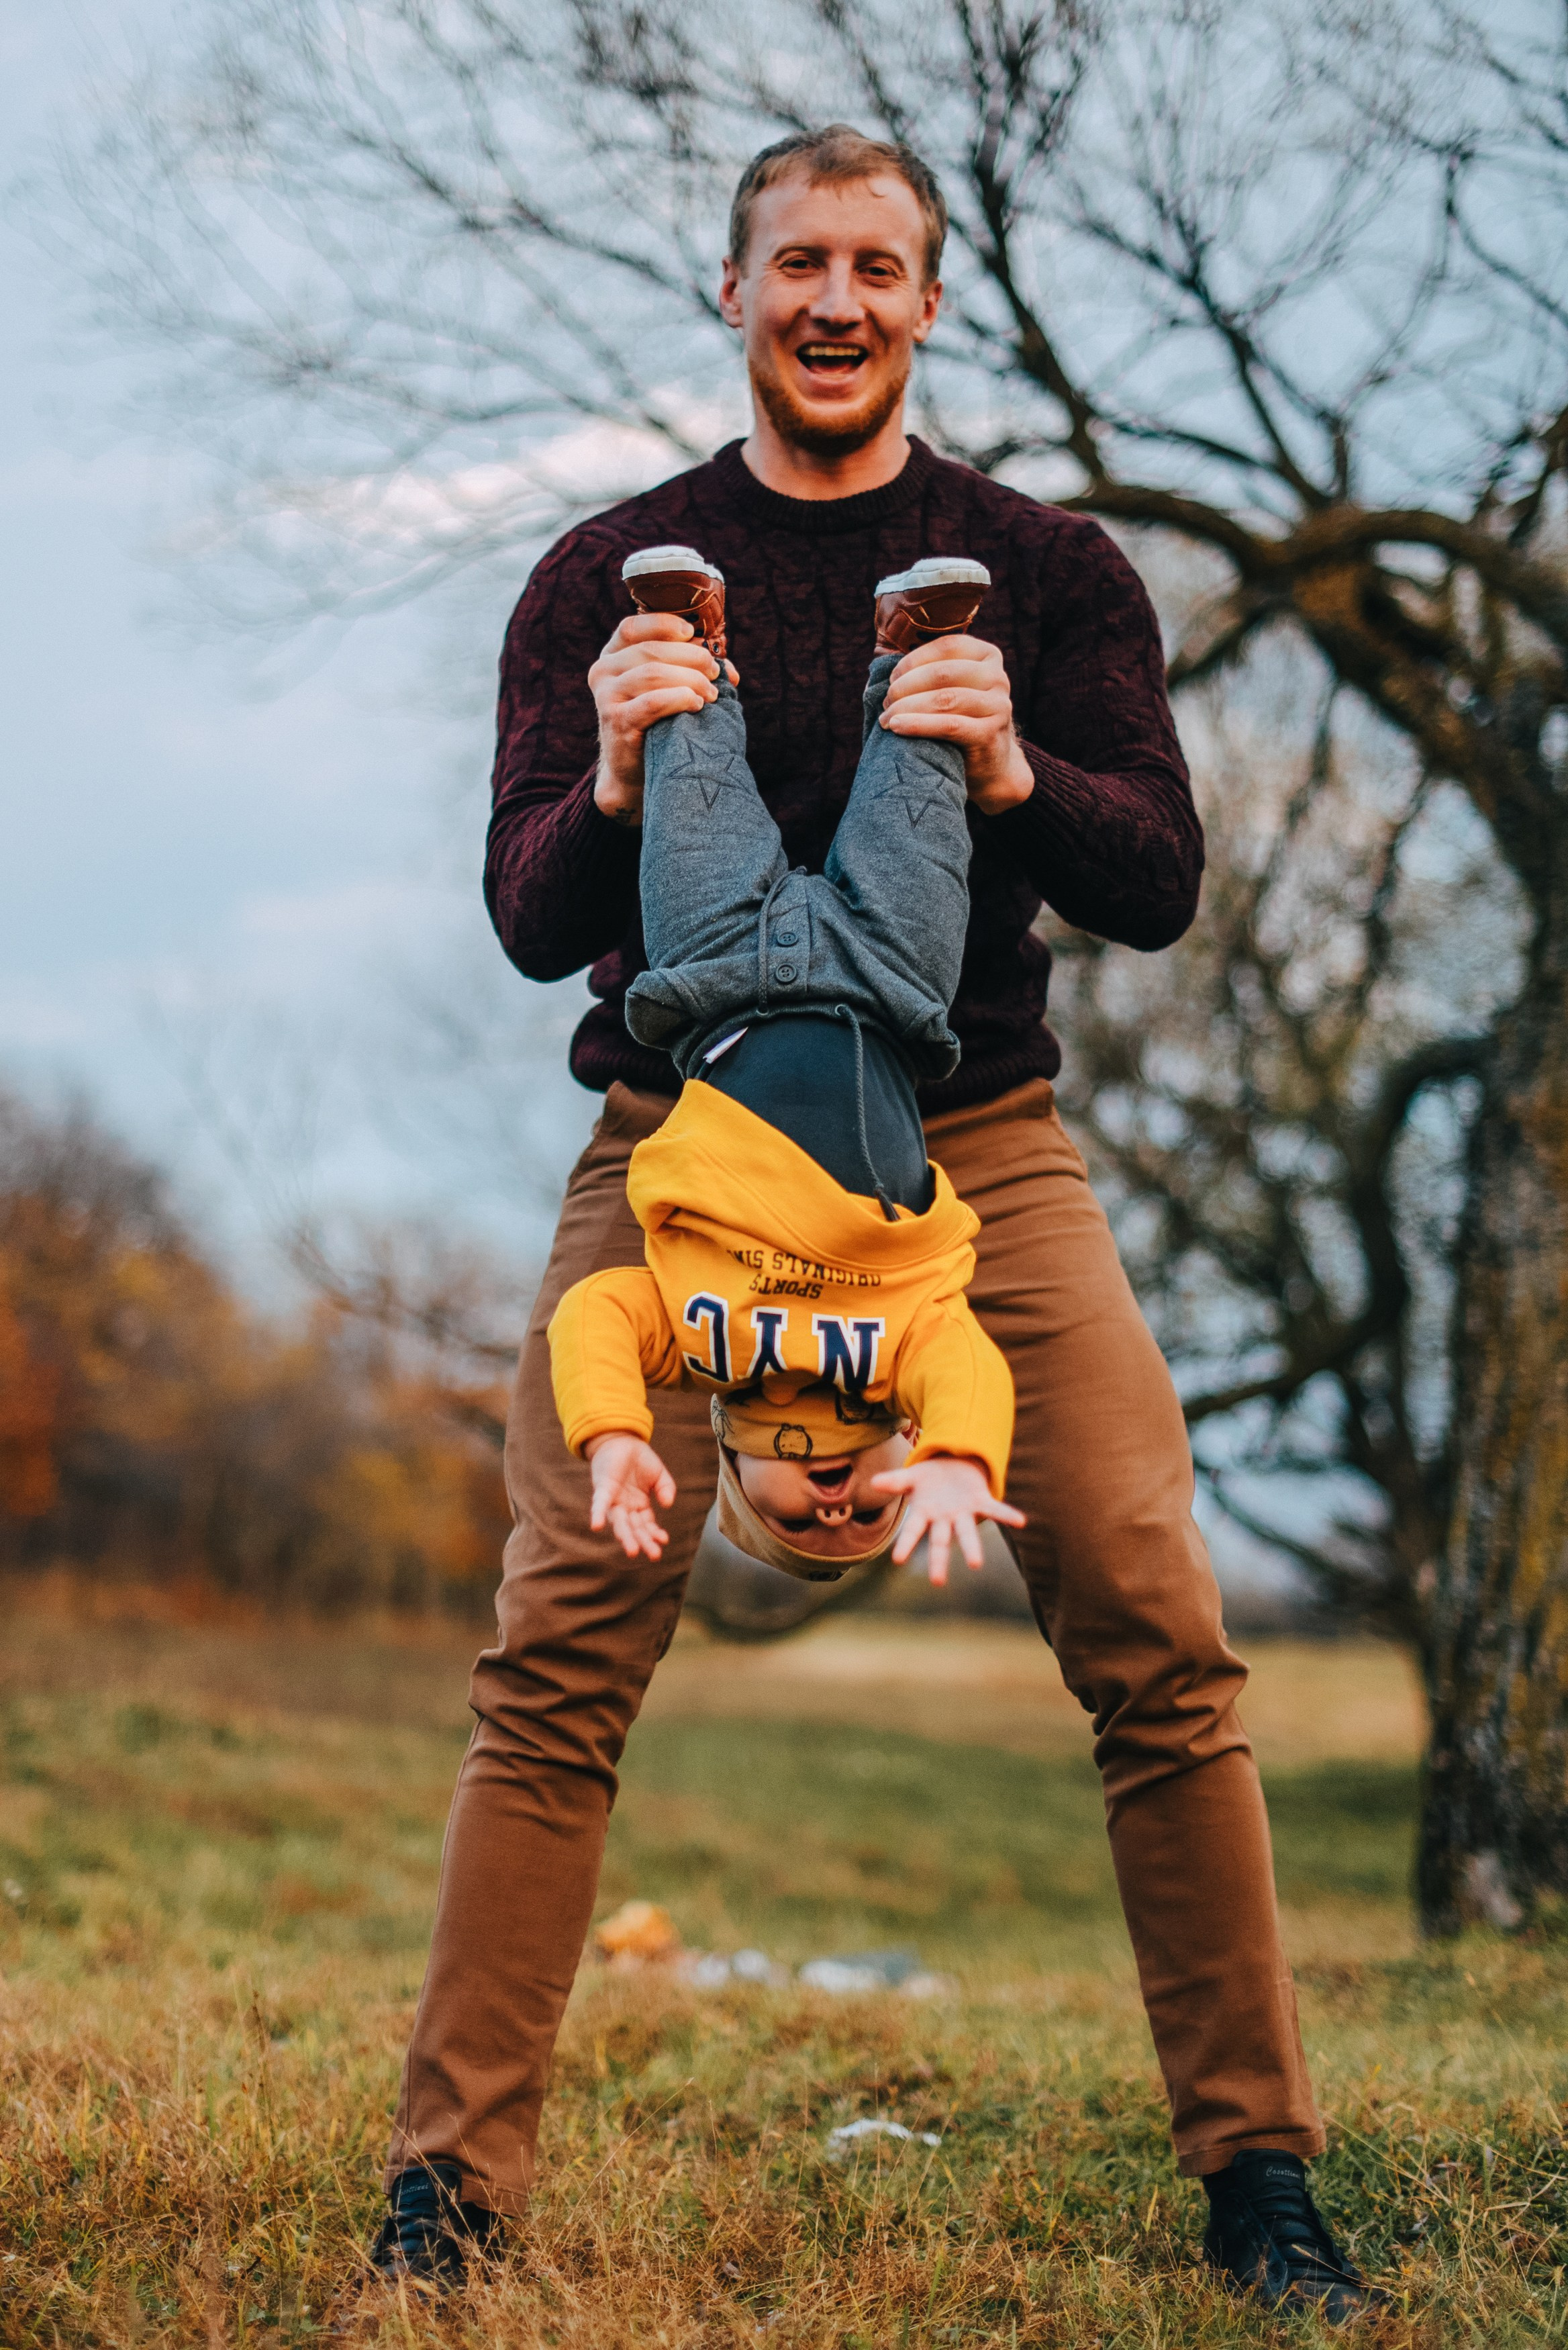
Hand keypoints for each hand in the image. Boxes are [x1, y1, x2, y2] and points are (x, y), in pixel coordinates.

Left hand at [585, 1431, 676, 1559]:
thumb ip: (666, 1489)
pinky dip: (597, 1515)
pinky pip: (599, 1504)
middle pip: (634, 1529)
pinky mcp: (603, 1489)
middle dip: (644, 1542)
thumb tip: (668, 1504)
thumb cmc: (639, 1459)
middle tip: (654, 1555)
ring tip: (633, 1551)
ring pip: (619, 1522)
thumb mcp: (659, 1475)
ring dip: (625, 1536)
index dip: (655, 1534)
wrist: (622, 1439)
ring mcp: (613, 1500)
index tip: (664, 1541)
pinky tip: (596, 1526)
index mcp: (639, 1506)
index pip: (647, 1525)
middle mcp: (625, 1507)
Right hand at [588, 614, 738, 826]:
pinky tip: (696, 705)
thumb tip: (728, 668)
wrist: (634, 772)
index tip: (692, 633)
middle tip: (714, 672)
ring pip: (653, 673)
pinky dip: (679, 698)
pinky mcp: (616, 721)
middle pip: (651, 650)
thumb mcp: (669, 689)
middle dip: (691, 658)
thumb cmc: (657, 724)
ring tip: (711, 694)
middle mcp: (603, 671)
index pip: (632, 627)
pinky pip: (652, 702)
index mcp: (613, 656)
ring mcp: (606, 696)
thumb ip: (693, 670)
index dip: (664, 625)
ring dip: (691, 680)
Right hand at [871, 1454, 1025, 1587]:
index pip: (913, 1530)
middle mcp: (945, 1519)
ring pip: (967, 1533)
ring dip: (971, 1548)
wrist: (954, 1462)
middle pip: (941, 1541)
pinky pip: (995, 1509)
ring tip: (975, 1564)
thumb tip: (873, 1482)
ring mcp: (963, 1512)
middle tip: (938, 1581)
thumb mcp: (912, 1477)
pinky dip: (1007, 1515)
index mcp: (925, 1513)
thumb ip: (895, 1481)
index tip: (897, 1560)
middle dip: (939, 1561)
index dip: (906, 1544)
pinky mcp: (980, 1501)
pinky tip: (1020, 1522)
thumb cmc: (931, 1476)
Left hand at [880, 634, 1033, 814]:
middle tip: (886, 702)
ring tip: (886, 718)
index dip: (914, 661)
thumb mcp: (953, 688)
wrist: (990, 764)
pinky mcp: (990, 733)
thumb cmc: (960, 719)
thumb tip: (882, 665)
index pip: (947, 647)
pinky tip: (897, 727)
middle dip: (906, 686)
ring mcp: (998, 705)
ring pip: (944, 699)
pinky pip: (948, 726)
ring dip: (907, 707)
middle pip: (942, 673)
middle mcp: (998, 677)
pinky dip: (918, 725)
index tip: (892, 678)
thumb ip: (930, 672)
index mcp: (987, 656)